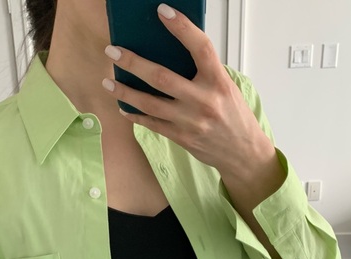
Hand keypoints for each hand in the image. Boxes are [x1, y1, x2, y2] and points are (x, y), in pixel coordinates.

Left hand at [102, 3, 283, 199]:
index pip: (200, 47)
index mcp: (218, 81)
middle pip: (162, 77)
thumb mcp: (225, 88)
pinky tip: (123, 107)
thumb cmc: (233, 116)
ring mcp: (190, 121)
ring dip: (125, 92)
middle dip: (133, 63)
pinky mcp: (182, 138)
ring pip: (150, 104)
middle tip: (113, 52)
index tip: (162, 11)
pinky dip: (136, 115)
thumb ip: (202, 73)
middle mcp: (204, 100)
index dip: (182, 28)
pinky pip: (152, 124)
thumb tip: (168, 56)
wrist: (242, 152)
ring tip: (108, 82)